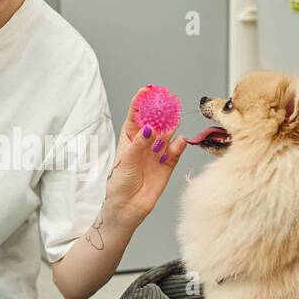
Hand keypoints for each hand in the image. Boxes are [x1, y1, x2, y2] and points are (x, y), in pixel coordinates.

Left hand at [103, 85, 187, 221]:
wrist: (127, 208)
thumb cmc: (119, 184)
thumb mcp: (126, 160)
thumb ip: (139, 144)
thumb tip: (149, 128)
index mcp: (129, 139)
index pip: (136, 116)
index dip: (141, 103)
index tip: (147, 90)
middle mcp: (144, 144)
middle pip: (155, 122)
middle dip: (160, 111)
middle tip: (167, 102)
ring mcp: (156, 153)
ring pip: (167, 134)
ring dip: (170, 126)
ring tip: (173, 119)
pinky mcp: (167, 165)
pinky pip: (175, 151)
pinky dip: (178, 145)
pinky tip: (179, 141)